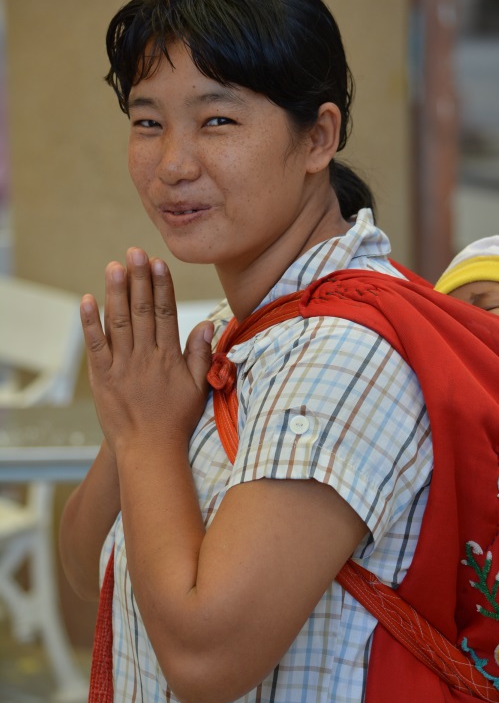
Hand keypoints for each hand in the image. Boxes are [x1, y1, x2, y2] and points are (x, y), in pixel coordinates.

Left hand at [80, 248, 212, 454]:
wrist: (150, 450)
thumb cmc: (177, 420)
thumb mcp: (198, 387)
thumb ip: (201, 354)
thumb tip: (206, 323)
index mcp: (169, 357)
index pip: (165, 313)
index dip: (161, 286)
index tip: (158, 263)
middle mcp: (145, 357)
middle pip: (141, 311)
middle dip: (138, 279)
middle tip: (134, 252)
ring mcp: (122, 366)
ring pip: (119, 322)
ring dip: (116, 292)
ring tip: (114, 266)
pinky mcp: (103, 378)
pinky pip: (95, 346)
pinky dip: (90, 323)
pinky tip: (87, 300)